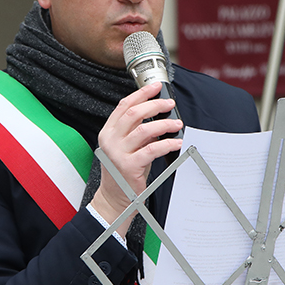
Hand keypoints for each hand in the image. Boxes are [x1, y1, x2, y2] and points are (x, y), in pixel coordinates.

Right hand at [90, 82, 182, 225]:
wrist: (115, 198)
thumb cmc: (124, 171)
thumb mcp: (128, 147)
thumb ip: (138, 131)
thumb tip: (159, 115)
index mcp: (108, 132)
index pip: (123, 106)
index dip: (141, 93)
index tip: (156, 86)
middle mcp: (109, 140)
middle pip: (133, 114)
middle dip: (154, 105)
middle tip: (169, 104)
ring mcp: (117, 153)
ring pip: (143, 130)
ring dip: (164, 124)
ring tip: (176, 124)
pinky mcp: (128, 166)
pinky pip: (151, 149)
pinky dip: (167, 144)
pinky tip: (176, 143)